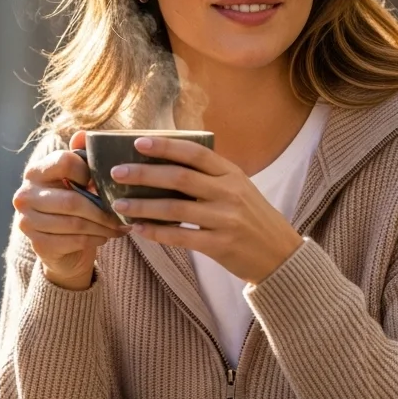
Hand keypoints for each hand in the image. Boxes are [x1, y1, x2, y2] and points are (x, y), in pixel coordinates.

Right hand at [13, 130, 123, 289]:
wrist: (59, 245)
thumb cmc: (71, 204)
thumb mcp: (76, 179)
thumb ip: (80, 156)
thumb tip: (83, 134)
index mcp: (35, 172)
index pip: (64, 162)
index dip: (88, 172)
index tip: (102, 183)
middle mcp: (25, 194)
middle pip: (73, 200)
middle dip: (103, 210)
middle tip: (124, 214)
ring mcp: (27, 221)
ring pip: (76, 224)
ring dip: (103, 227)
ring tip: (119, 227)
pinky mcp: (38, 244)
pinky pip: (74, 241)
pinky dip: (94, 240)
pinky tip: (104, 237)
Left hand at [109, 137, 302, 284]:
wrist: (280, 255)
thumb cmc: (253, 219)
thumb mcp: (240, 189)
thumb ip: (211, 177)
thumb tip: (167, 165)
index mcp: (233, 174)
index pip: (195, 153)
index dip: (165, 146)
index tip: (138, 143)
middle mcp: (229, 193)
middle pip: (179, 178)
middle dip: (144, 173)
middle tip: (117, 172)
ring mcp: (225, 220)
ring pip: (175, 209)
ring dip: (143, 205)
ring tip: (120, 204)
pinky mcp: (219, 245)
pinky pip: (180, 237)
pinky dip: (156, 233)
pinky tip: (139, 229)